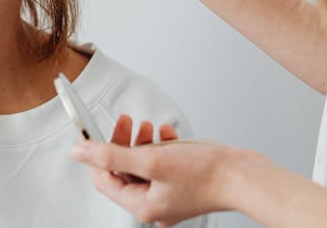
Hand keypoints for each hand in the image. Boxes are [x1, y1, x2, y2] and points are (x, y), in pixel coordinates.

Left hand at [73, 115, 243, 225]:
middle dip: (124, 144)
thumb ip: (112, 154)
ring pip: (146, 166)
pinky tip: (170, 136)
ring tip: (149, 127)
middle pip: (126, 171)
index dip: (97, 154)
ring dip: (144, 143)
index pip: (105, 179)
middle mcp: (156, 205)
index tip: (94, 133)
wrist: (245, 176)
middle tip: (127, 121)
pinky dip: (164, 147)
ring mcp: (171, 196)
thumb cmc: (208, 174)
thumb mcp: (153, 159)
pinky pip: (165, 165)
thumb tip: (80, 153)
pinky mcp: (185, 185)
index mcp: (143, 205)